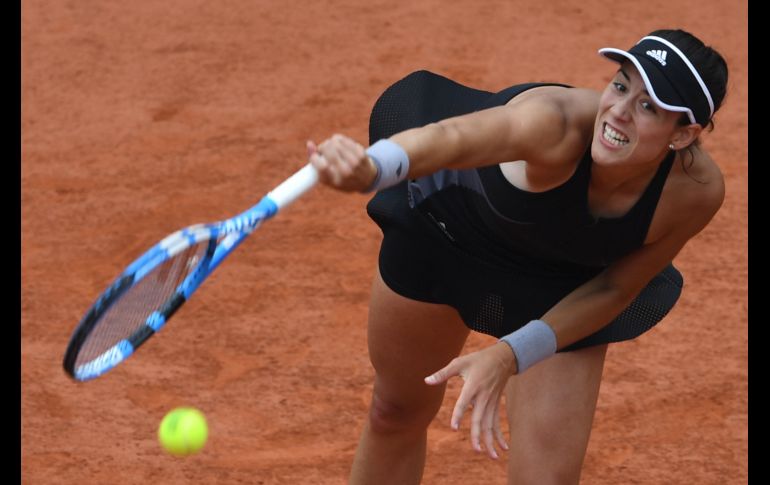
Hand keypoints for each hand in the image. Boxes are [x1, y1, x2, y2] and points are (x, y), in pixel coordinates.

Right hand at [307, 135, 377, 191]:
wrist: (366, 180)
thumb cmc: (340, 178)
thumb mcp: (326, 177)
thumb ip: (315, 162)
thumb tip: (309, 143)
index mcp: (335, 181)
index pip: (322, 167)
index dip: (314, 157)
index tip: (315, 156)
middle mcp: (346, 173)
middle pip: (328, 150)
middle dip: (322, 147)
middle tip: (323, 150)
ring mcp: (355, 163)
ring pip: (335, 142)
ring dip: (330, 142)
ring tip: (332, 148)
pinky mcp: (361, 153)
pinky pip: (343, 139)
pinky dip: (339, 140)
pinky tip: (340, 145)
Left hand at [424, 341, 516, 459]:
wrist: (503, 358)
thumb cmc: (477, 360)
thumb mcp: (459, 363)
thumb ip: (443, 373)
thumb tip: (426, 381)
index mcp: (472, 386)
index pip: (464, 402)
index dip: (458, 414)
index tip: (454, 427)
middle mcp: (483, 397)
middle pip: (480, 419)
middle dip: (479, 435)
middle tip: (477, 450)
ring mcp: (491, 402)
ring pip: (491, 424)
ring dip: (492, 441)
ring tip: (493, 457)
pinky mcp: (496, 405)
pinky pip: (497, 422)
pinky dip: (499, 435)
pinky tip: (503, 448)